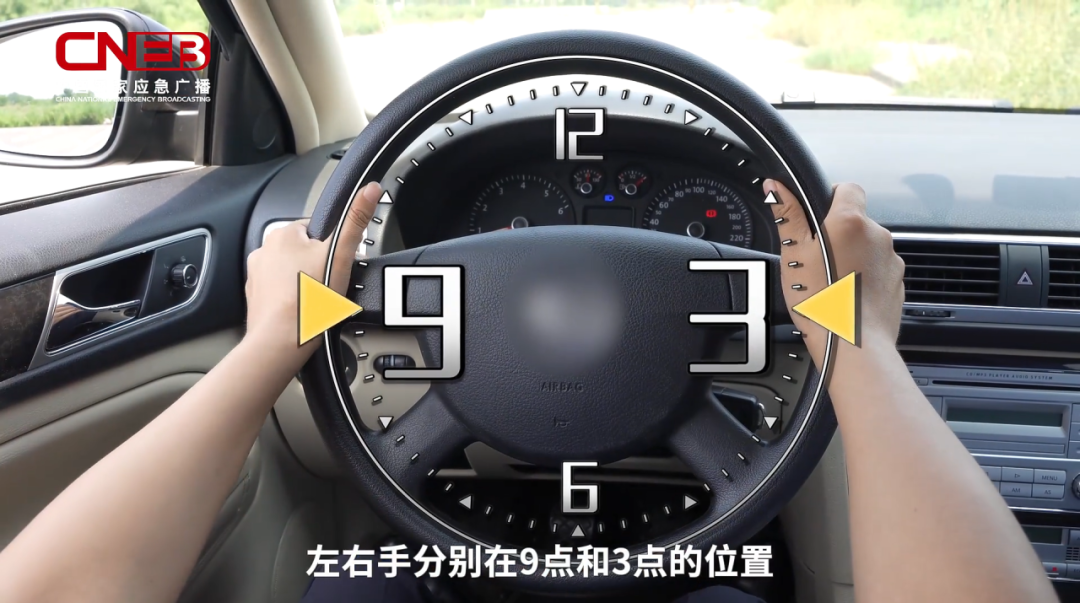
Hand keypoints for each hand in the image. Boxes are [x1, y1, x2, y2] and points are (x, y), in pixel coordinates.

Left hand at [244, 182, 381, 365]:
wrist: (280, 343)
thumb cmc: (307, 302)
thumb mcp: (340, 256)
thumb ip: (355, 221)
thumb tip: (368, 190)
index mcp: (283, 234)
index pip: (316, 229)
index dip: (333, 246)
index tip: (338, 263)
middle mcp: (264, 250)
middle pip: (304, 252)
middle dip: (318, 266)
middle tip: (330, 285)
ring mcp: (257, 276)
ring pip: (291, 272)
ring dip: (304, 282)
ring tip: (316, 301)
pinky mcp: (256, 298)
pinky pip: (279, 292)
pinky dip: (291, 299)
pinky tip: (303, 310)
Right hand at [765, 179, 904, 367]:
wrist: (854, 345)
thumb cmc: (821, 303)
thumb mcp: (793, 254)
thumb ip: (787, 215)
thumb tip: (775, 188)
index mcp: (851, 221)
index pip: (847, 187)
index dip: (829, 197)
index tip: (815, 217)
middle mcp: (877, 235)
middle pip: (855, 220)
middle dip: (835, 234)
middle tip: (813, 258)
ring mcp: (891, 260)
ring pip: (866, 247)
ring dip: (849, 257)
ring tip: (828, 282)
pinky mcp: (897, 282)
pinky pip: (877, 270)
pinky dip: (862, 278)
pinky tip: (844, 296)